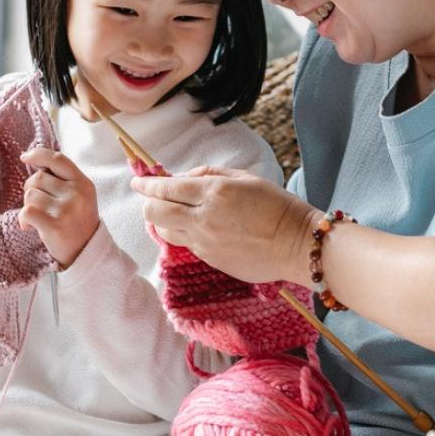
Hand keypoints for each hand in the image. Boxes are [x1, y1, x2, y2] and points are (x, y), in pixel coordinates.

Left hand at [18, 147, 99, 267]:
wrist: (86, 251)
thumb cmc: (77, 221)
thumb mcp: (79, 195)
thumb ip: (62, 179)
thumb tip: (33, 159)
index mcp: (83, 183)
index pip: (58, 159)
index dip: (39, 154)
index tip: (25, 157)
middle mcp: (77, 193)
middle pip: (38, 177)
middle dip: (31, 188)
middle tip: (38, 204)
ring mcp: (66, 209)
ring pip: (30, 195)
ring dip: (27, 205)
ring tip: (37, 217)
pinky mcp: (54, 225)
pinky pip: (26, 211)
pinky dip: (22, 219)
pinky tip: (29, 226)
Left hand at [129, 167, 319, 284]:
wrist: (296, 245)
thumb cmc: (276, 206)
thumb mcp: (245, 178)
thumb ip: (210, 175)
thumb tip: (184, 179)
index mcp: (213, 193)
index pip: (166, 188)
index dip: (147, 184)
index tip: (138, 181)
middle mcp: (203, 219)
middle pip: (155, 212)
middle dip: (147, 202)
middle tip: (150, 196)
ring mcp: (204, 243)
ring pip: (165, 231)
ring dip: (163, 219)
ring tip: (173, 212)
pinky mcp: (210, 260)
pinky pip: (186, 244)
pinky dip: (184, 232)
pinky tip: (198, 227)